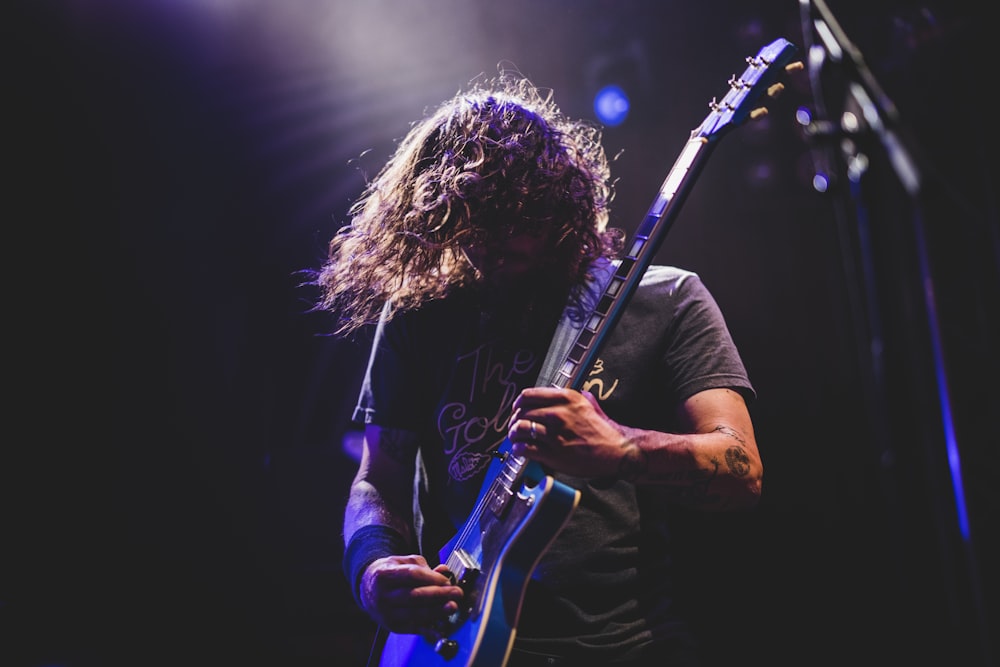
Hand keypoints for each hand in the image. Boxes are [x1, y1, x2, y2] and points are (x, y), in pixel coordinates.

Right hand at [359, 554, 464, 634]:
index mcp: (383, 575)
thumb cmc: (389, 573)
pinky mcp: (392, 627)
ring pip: (415, 614)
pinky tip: (442, 625)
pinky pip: (414, 628)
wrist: (367, 589)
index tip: (446, 579)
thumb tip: (445, 571)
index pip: (411, 576)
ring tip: (452, 606)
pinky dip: (429, 628)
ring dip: (437, 612)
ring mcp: (386, 614)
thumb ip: (424, 566)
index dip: (432, 578)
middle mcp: (382, 597)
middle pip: (414, 596)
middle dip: (439, 595)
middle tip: (456, 592)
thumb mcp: (402, 562)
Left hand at [508, 387, 644, 479]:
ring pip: (520, 429)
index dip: (518, 403)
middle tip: (515, 425)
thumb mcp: (590, 405)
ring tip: (515, 437)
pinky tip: (520, 449)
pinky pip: (524, 448)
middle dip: (515, 420)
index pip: (529, 395)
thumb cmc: (604, 431)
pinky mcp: (552, 453)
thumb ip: (576, 397)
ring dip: (514, 434)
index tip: (517, 408)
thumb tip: (567, 393)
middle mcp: (558, 414)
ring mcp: (554, 434)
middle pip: (522, 413)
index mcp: (566, 399)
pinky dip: (518, 449)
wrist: (616, 452)